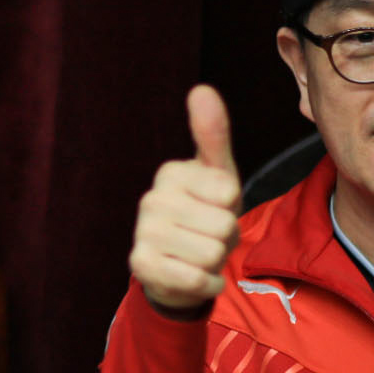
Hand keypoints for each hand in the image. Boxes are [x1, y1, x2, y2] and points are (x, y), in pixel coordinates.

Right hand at [130, 85, 242, 311]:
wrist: (173, 267)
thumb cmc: (202, 213)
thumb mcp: (217, 175)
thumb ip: (213, 134)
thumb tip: (201, 89)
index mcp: (171, 173)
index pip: (228, 192)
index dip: (231, 207)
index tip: (214, 208)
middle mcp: (151, 200)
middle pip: (223, 225)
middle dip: (225, 238)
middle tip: (206, 235)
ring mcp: (143, 233)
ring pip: (212, 253)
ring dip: (215, 261)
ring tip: (197, 254)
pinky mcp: (141, 266)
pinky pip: (198, 279)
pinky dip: (206, 283)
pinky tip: (190, 274)